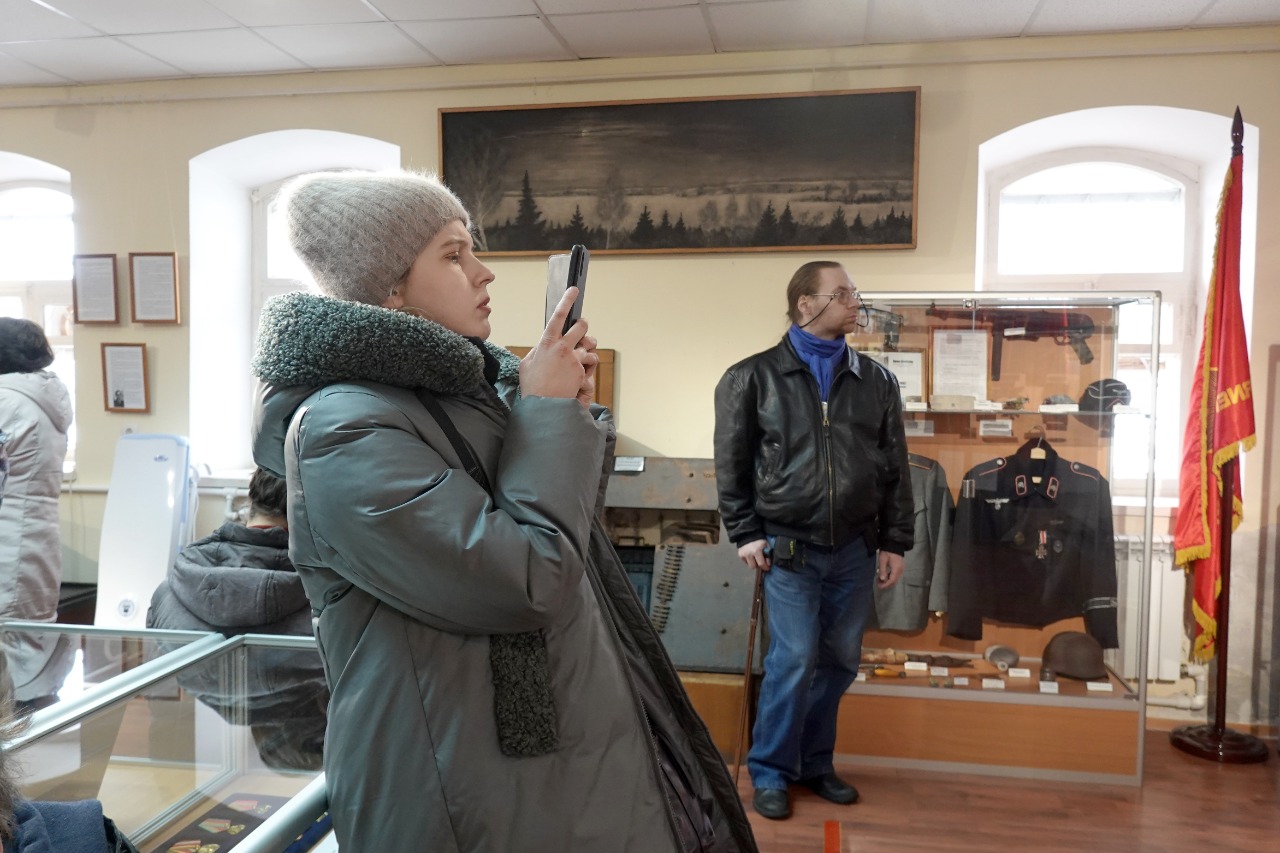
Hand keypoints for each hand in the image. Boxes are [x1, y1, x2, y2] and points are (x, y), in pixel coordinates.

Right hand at [520, 287, 595, 403]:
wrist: (543, 406)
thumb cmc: (532, 386)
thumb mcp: (526, 364)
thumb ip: (536, 351)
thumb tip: (541, 348)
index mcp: (547, 342)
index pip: (558, 316)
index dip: (566, 301)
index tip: (574, 290)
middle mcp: (562, 347)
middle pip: (582, 327)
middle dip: (584, 326)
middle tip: (581, 330)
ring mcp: (574, 359)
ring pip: (589, 346)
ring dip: (586, 351)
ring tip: (578, 360)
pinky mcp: (582, 371)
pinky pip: (590, 363)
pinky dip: (587, 367)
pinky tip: (577, 375)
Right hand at [738, 539, 770, 571]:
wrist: (748, 534)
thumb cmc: (759, 540)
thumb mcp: (766, 545)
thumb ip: (768, 554)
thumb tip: (768, 563)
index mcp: (756, 551)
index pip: (761, 564)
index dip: (765, 567)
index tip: (767, 567)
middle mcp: (749, 554)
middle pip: (753, 566)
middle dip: (758, 565)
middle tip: (761, 562)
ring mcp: (743, 554)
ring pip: (749, 565)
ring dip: (753, 563)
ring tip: (755, 559)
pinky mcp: (740, 555)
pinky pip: (745, 561)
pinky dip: (749, 560)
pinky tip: (751, 556)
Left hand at [876, 551, 903, 588]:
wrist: (894, 544)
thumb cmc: (887, 552)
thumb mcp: (883, 560)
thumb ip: (883, 570)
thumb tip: (882, 580)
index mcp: (896, 569)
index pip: (891, 581)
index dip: (885, 585)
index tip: (879, 586)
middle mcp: (900, 570)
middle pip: (894, 581)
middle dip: (886, 584)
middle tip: (878, 584)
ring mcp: (901, 569)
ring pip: (895, 579)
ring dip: (888, 581)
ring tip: (880, 580)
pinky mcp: (900, 567)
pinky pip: (896, 575)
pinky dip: (890, 577)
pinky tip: (885, 576)